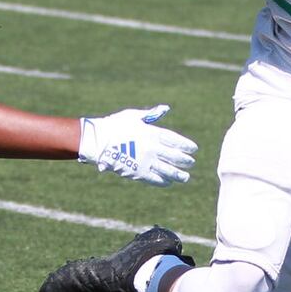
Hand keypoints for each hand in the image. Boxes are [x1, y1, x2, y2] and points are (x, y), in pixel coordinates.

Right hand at [78, 105, 196, 186]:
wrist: (97, 140)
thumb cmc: (114, 125)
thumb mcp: (133, 116)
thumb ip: (151, 114)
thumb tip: (165, 109)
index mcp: (152, 133)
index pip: (175, 140)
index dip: (186, 145)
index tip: (194, 149)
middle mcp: (152, 148)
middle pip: (175, 156)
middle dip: (185, 161)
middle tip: (191, 163)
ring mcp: (145, 161)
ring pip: (168, 170)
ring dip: (178, 175)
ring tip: (185, 177)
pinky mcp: (137, 172)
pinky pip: (154, 179)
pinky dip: (163, 181)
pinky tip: (168, 182)